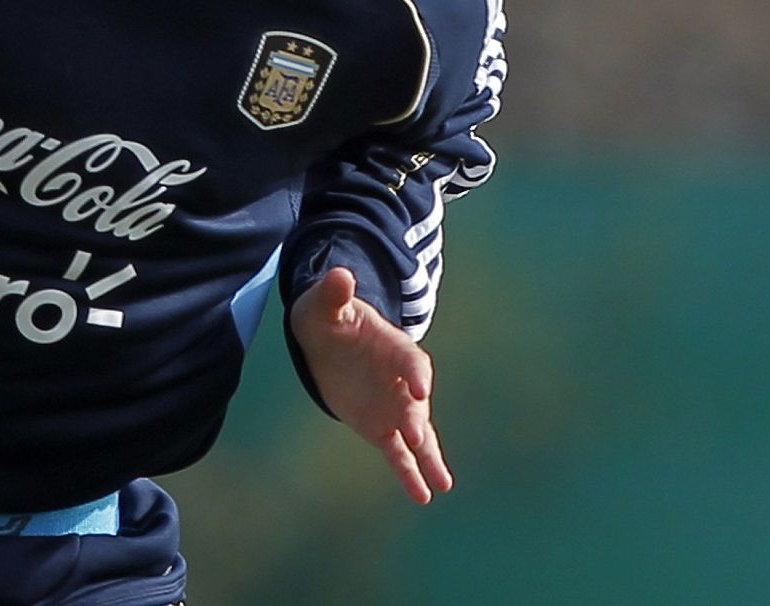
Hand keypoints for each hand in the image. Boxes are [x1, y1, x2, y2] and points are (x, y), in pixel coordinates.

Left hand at [289, 266, 452, 503]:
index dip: (415, 374)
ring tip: (443, 482)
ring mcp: (394, 407)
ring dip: (427, 456)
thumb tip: (339, 274)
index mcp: (393, 348)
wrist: (327, 340)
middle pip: (415, 403)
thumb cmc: (330, 316)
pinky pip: (399, 453)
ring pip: (416, 434)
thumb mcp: (328, 303)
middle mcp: (400, 382)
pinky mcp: (382, 427)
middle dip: (417, 420)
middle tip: (419, 439)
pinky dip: (410, 473)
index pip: (411, 361)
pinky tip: (424, 494)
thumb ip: (336, 293)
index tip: (419, 388)